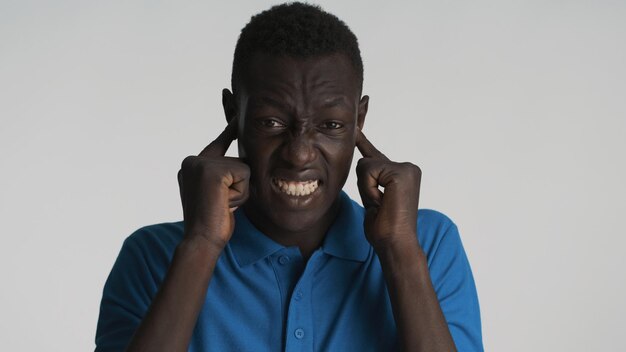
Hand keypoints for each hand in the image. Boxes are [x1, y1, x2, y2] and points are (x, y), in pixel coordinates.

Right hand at [177, 119, 249, 248]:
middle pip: (238, 161)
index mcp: (192, 165)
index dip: (230, 127)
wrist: (201, 240)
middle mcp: (193, 160)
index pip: (218, 142)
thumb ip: (226, 175)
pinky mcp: (212, 170)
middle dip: (239, 185)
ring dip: (241, 190)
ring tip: (223, 205)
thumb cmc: (214, 222)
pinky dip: (241, 193)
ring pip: (243, 168)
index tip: (229, 98)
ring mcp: (201, 163)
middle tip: (222, 204)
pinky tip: (225, 204)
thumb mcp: (220, 193)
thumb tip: (246, 164)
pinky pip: (245, 174)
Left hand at [355, 129, 421, 248]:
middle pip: (366, 162)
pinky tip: (382, 201)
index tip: (356, 129)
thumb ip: (370, 178)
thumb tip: (362, 161)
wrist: (396, 244)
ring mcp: (406, 168)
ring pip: (366, 165)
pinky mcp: (401, 172)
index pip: (376, 156)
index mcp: (403, 173)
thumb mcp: (373, 197)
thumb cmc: (384, 228)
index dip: (364, 143)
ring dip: (366, 188)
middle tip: (379, 205)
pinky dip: (368, 188)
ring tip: (381, 204)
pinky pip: (368, 170)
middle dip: (364, 185)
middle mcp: (409, 168)